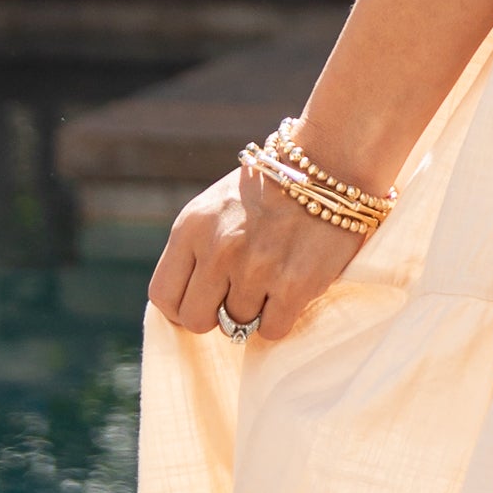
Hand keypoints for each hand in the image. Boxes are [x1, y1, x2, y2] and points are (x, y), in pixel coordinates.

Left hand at [148, 155, 365, 340]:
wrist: (329, 163)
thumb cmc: (271, 187)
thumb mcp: (216, 206)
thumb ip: (197, 247)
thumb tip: (191, 297)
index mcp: (191, 228)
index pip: (163, 295)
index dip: (181, 308)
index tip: (201, 304)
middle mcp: (218, 251)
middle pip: (196, 319)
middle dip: (215, 316)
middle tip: (236, 299)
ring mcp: (255, 270)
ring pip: (237, 325)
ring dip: (253, 311)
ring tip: (271, 282)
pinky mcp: (294, 285)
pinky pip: (272, 330)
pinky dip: (279, 319)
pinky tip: (288, 294)